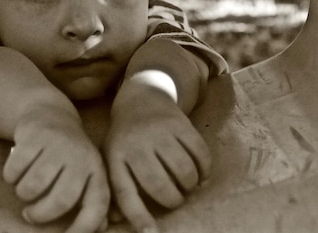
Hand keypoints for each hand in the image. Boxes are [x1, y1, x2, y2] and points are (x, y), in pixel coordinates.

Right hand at [4, 106, 109, 232]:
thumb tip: (100, 228)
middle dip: (41, 215)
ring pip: (33, 186)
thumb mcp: (85, 173)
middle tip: (30, 215)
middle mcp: (81, 157)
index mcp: (96, 170)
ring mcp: (58, 144)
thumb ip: (92, 199)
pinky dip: (10, 176)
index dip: (83, 228)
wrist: (50, 114)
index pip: (96, 206)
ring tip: (24, 189)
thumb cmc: (69, 154)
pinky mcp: (34, 135)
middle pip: (61, 200)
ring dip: (23, 194)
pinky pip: (15, 170)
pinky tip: (15, 172)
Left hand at [104, 76, 210, 232]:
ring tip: (187, 184)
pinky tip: (201, 173)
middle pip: (160, 186)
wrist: (142, 97)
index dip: (139, 217)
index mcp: (116, 157)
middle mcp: (136, 144)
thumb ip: (116, 187)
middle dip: (173, 200)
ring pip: (184, 172)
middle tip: (176, 199)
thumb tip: (112, 222)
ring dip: (190, 185)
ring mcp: (159, 132)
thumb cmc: (126, 138)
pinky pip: (201, 154)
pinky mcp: (180, 124)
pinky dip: (205, 170)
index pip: (125, 193)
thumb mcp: (113, 158)